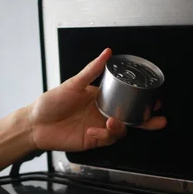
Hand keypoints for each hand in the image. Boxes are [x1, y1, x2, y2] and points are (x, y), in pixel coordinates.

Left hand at [27, 48, 166, 151]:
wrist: (35, 124)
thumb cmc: (50, 102)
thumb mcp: (73, 84)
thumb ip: (92, 70)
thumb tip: (106, 53)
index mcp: (100, 97)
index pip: (126, 99)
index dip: (142, 102)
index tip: (155, 101)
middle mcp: (102, 113)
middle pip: (130, 118)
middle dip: (147, 121)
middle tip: (157, 120)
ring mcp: (98, 128)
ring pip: (121, 131)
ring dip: (121, 128)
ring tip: (111, 123)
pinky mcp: (92, 141)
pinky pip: (106, 140)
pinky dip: (104, 136)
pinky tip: (94, 132)